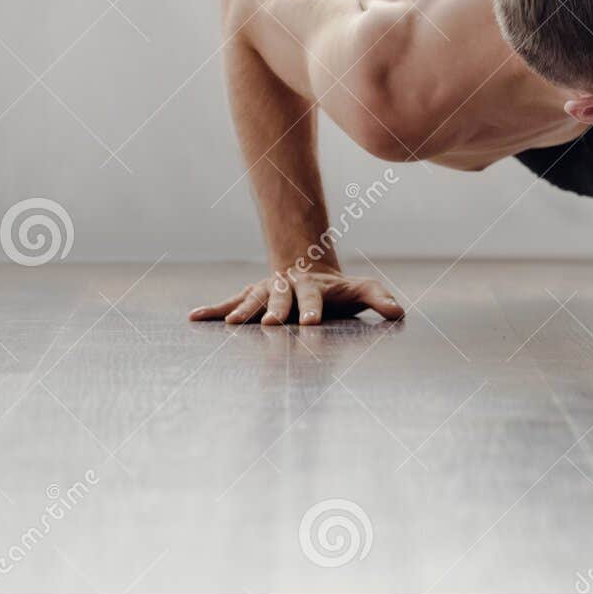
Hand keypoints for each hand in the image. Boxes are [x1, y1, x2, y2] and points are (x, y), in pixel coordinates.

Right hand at [189, 267, 404, 325]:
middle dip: (277, 310)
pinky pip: (230, 302)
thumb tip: (399, 313)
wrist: (310, 269)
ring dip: (243, 310)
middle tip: (273, 324)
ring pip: (253, 299)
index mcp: (314, 287)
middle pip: (282, 298)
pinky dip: (213, 310)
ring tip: (232, 323)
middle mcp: (287, 286)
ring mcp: (267, 290)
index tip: (311, 323)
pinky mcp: (250, 296)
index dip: (313, 309)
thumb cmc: (338, 290)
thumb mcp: (362, 290)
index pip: (315, 299)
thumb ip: (379, 298)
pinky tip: (194, 318)